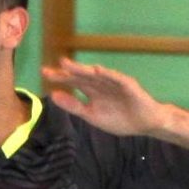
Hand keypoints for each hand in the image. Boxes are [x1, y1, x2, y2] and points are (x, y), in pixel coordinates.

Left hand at [40, 59, 161, 137]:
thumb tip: (53, 96)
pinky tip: (98, 71)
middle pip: (81, 75)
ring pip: (96, 74)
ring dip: (82, 69)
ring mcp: (114, 82)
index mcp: (92, 91)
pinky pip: (117, 79)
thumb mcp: (92, 115)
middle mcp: (101, 83)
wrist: (144, 124)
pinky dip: (108, 75)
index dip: (60, 78)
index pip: (73, 81)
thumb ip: (74, 106)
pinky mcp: (128, 85)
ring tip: (67, 64)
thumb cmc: (120, 119)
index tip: (44, 73)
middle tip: (50, 67)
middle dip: (66, 71)